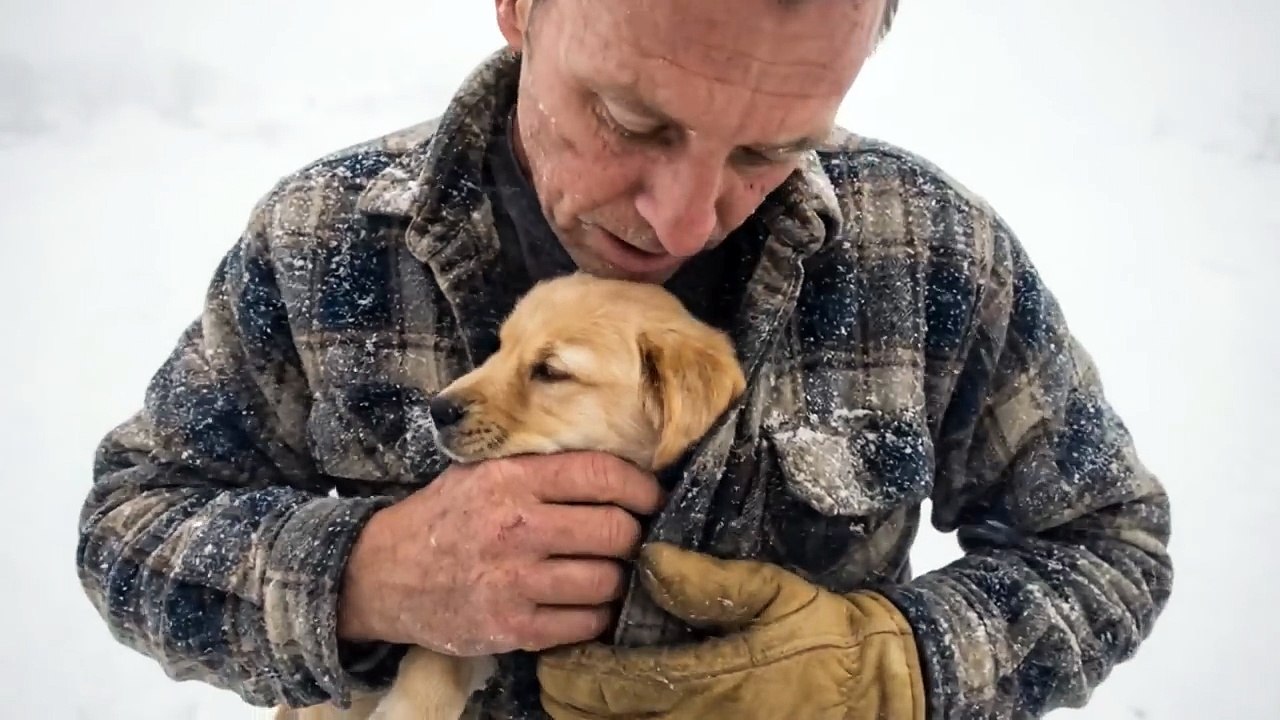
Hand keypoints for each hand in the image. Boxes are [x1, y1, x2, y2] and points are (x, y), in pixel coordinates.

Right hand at [336, 451, 664, 655]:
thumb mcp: (479, 470)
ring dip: (617, 578)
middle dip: (633, 535)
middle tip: (630, 538)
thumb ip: (538, 464)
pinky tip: (584, 603)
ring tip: (606, 571)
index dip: (641, 487)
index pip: (602, 475)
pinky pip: (583, 623)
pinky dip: (595, 615)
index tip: (651, 497)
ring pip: (606, 580)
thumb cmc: (443, 517)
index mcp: (511, 480)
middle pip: (615, 531)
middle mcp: (515, 528)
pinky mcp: (510, 627)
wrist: (380, 574)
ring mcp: (513, 582)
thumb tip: (614, 464)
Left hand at [537, 542, 925, 719]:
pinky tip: (618, 715)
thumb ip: (706, 581)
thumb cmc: (824, 634)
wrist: (877, 685)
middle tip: (553, 676)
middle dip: (567, 702)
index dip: (571, 673)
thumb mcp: (772, 592)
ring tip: (574, 698)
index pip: (612, 686)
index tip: (551, 656)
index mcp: (708, 683)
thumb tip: (648, 560)